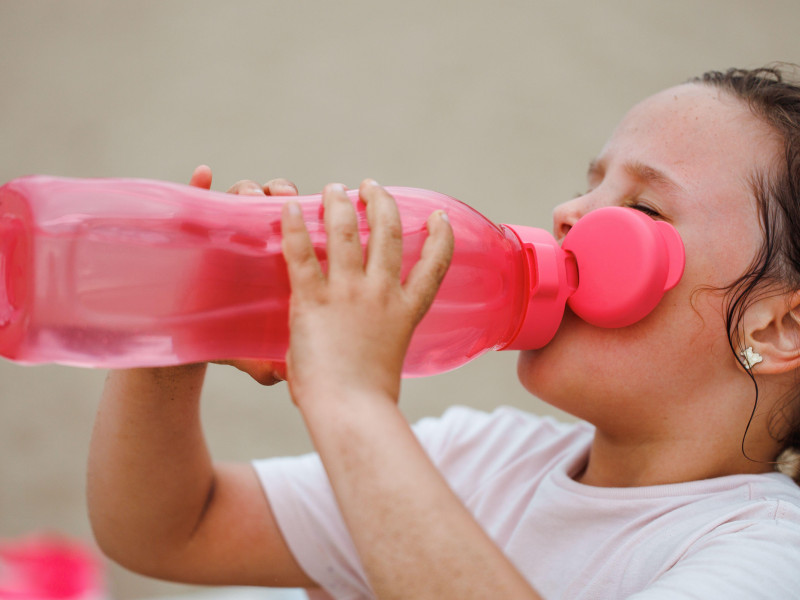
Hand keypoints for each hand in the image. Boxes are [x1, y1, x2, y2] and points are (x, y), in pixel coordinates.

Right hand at [188, 165, 296, 384]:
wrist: (192, 345)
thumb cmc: (232, 340)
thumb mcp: (260, 348)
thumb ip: (277, 358)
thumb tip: (288, 379)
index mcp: (282, 262)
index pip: (304, 231)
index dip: (315, 218)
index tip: (328, 209)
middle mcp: (257, 242)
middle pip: (277, 207)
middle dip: (282, 193)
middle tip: (285, 194)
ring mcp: (226, 235)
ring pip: (242, 201)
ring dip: (249, 190)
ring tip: (253, 193)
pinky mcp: (193, 235)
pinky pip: (196, 204)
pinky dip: (199, 186)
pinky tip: (204, 174)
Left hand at [281, 179, 453, 404]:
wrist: (351, 410)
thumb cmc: (368, 399)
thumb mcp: (385, 360)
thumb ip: (375, 343)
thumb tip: (359, 354)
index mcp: (405, 310)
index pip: (435, 264)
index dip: (440, 236)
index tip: (439, 216)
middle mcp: (382, 293)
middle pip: (389, 233)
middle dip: (382, 202)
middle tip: (370, 187)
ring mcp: (348, 293)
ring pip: (347, 231)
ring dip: (340, 204)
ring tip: (334, 189)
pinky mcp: (313, 299)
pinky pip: (301, 253)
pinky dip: (294, 226)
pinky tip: (289, 207)